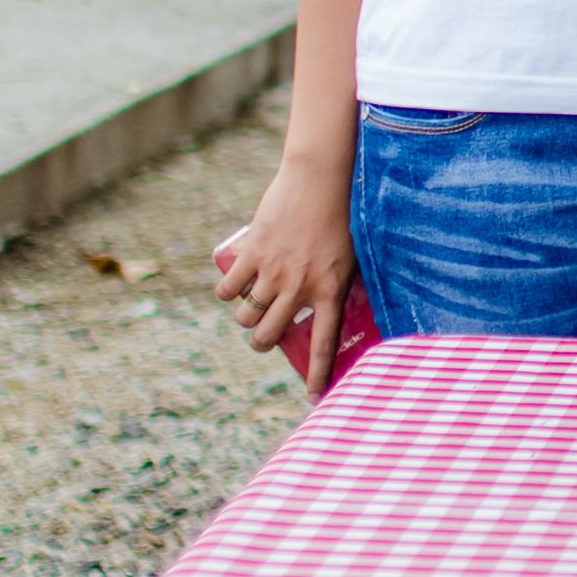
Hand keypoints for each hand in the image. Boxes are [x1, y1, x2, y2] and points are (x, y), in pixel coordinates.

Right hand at [216, 153, 358, 394]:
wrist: (321, 180)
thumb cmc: (342, 216)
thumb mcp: (351, 255)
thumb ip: (340, 283)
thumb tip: (336, 307)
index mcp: (331, 290)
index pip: (325, 342)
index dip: (319, 373)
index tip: (315, 397)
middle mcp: (301, 287)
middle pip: (268, 336)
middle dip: (262, 342)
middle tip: (264, 335)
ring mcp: (274, 272)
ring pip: (246, 317)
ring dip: (244, 319)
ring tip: (250, 309)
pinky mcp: (252, 255)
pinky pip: (227, 289)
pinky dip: (225, 293)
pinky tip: (230, 289)